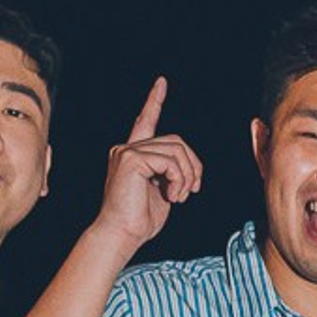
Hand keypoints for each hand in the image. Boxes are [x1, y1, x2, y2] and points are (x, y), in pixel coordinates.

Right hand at [96, 79, 202, 250]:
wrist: (123, 233)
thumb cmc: (141, 218)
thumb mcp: (163, 191)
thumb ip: (171, 172)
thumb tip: (189, 167)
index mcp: (134, 154)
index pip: (145, 121)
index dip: (154, 101)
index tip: (161, 82)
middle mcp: (127, 148)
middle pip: (177, 141)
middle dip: (193, 166)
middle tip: (192, 191)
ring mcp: (127, 151)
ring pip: (177, 150)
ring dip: (188, 176)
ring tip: (180, 196)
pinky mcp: (131, 159)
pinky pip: (170, 161)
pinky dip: (179, 180)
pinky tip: (173, 197)